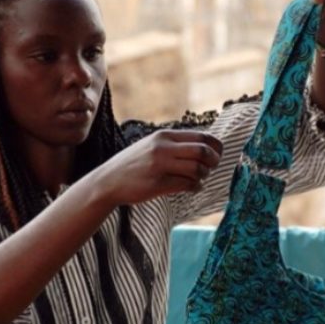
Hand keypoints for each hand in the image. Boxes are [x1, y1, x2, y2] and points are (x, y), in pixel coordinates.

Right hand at [95, 130, 222, 205]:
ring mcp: (160, 166)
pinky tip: (192, 188)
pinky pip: (187, 185)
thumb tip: (205, 147)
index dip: (216, 147)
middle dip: (213, 162)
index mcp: (165, 136)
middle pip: (203, 151)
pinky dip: (195, 187)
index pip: (203, 137)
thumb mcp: (153, 145)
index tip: (216, 155)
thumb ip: (175, 144)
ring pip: (198, 169)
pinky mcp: (157, 184)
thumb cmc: (134, 164)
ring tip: (198, 179)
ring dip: (203, 176)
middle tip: (210, 169)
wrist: (108, 181)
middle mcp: (163, 148)